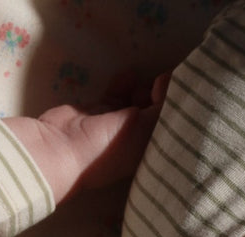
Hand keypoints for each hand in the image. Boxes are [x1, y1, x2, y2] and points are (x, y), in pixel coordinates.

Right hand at [3, 72, 169, 203]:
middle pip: (153, 115)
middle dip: (160, 97)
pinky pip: (115, 94)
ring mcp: (113, 127)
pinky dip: (123, 84)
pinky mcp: (98, 113)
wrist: (61, 149)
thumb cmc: (108, 147)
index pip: (168, 130)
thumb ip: (162, 103)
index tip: (183, 90)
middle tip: (163, 82)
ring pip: (135, 102)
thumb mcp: (144, 128)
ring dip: (142, 89)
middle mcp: (132, 142)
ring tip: (150, 78)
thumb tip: (169, 80)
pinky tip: (129, 74)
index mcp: (145, 154)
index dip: (176, 110)